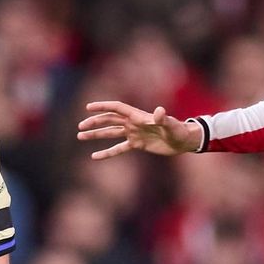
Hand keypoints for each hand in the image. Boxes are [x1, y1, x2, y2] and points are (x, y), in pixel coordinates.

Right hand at [77, 101, 200, 159]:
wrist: (183, 141)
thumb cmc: (178, 130)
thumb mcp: (171, 124)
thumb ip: (163, 118)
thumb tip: (159, 111)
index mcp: (138, 116)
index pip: (117, 108)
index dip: (103, 107)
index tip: (88, 108)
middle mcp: (133, 123)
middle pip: (109, 120)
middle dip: (95, 123)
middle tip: (80, 127)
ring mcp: (134, 134)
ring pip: (110, 133)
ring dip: (96, 134)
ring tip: (80, 136)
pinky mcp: (137, 145)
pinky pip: (118, 148)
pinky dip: (107, 152)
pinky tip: (94, 156)